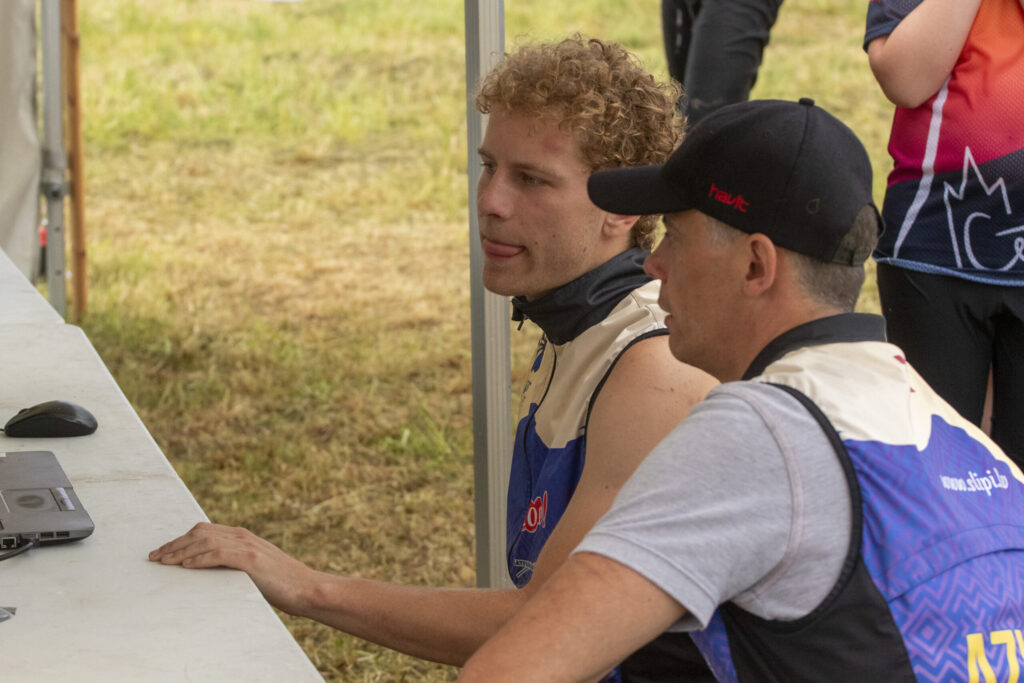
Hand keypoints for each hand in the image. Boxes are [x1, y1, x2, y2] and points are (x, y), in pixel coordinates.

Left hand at [149, 522, 316, 613]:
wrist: (306, 588)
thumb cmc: (281, 584)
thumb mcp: (254, 569)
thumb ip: (234, 563)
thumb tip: (209, 570)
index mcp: (242, 537)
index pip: (204, 531)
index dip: (180, 540)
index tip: (162, 552)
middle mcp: (243, 536)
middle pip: (200, 532)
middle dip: (174, 544)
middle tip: (154, 557)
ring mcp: (248, 546)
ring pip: (205, 541)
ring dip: (181, 551)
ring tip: (164, 561)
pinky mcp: (252, 559)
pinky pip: (219, 554)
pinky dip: (200, 558)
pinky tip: (187, 566)